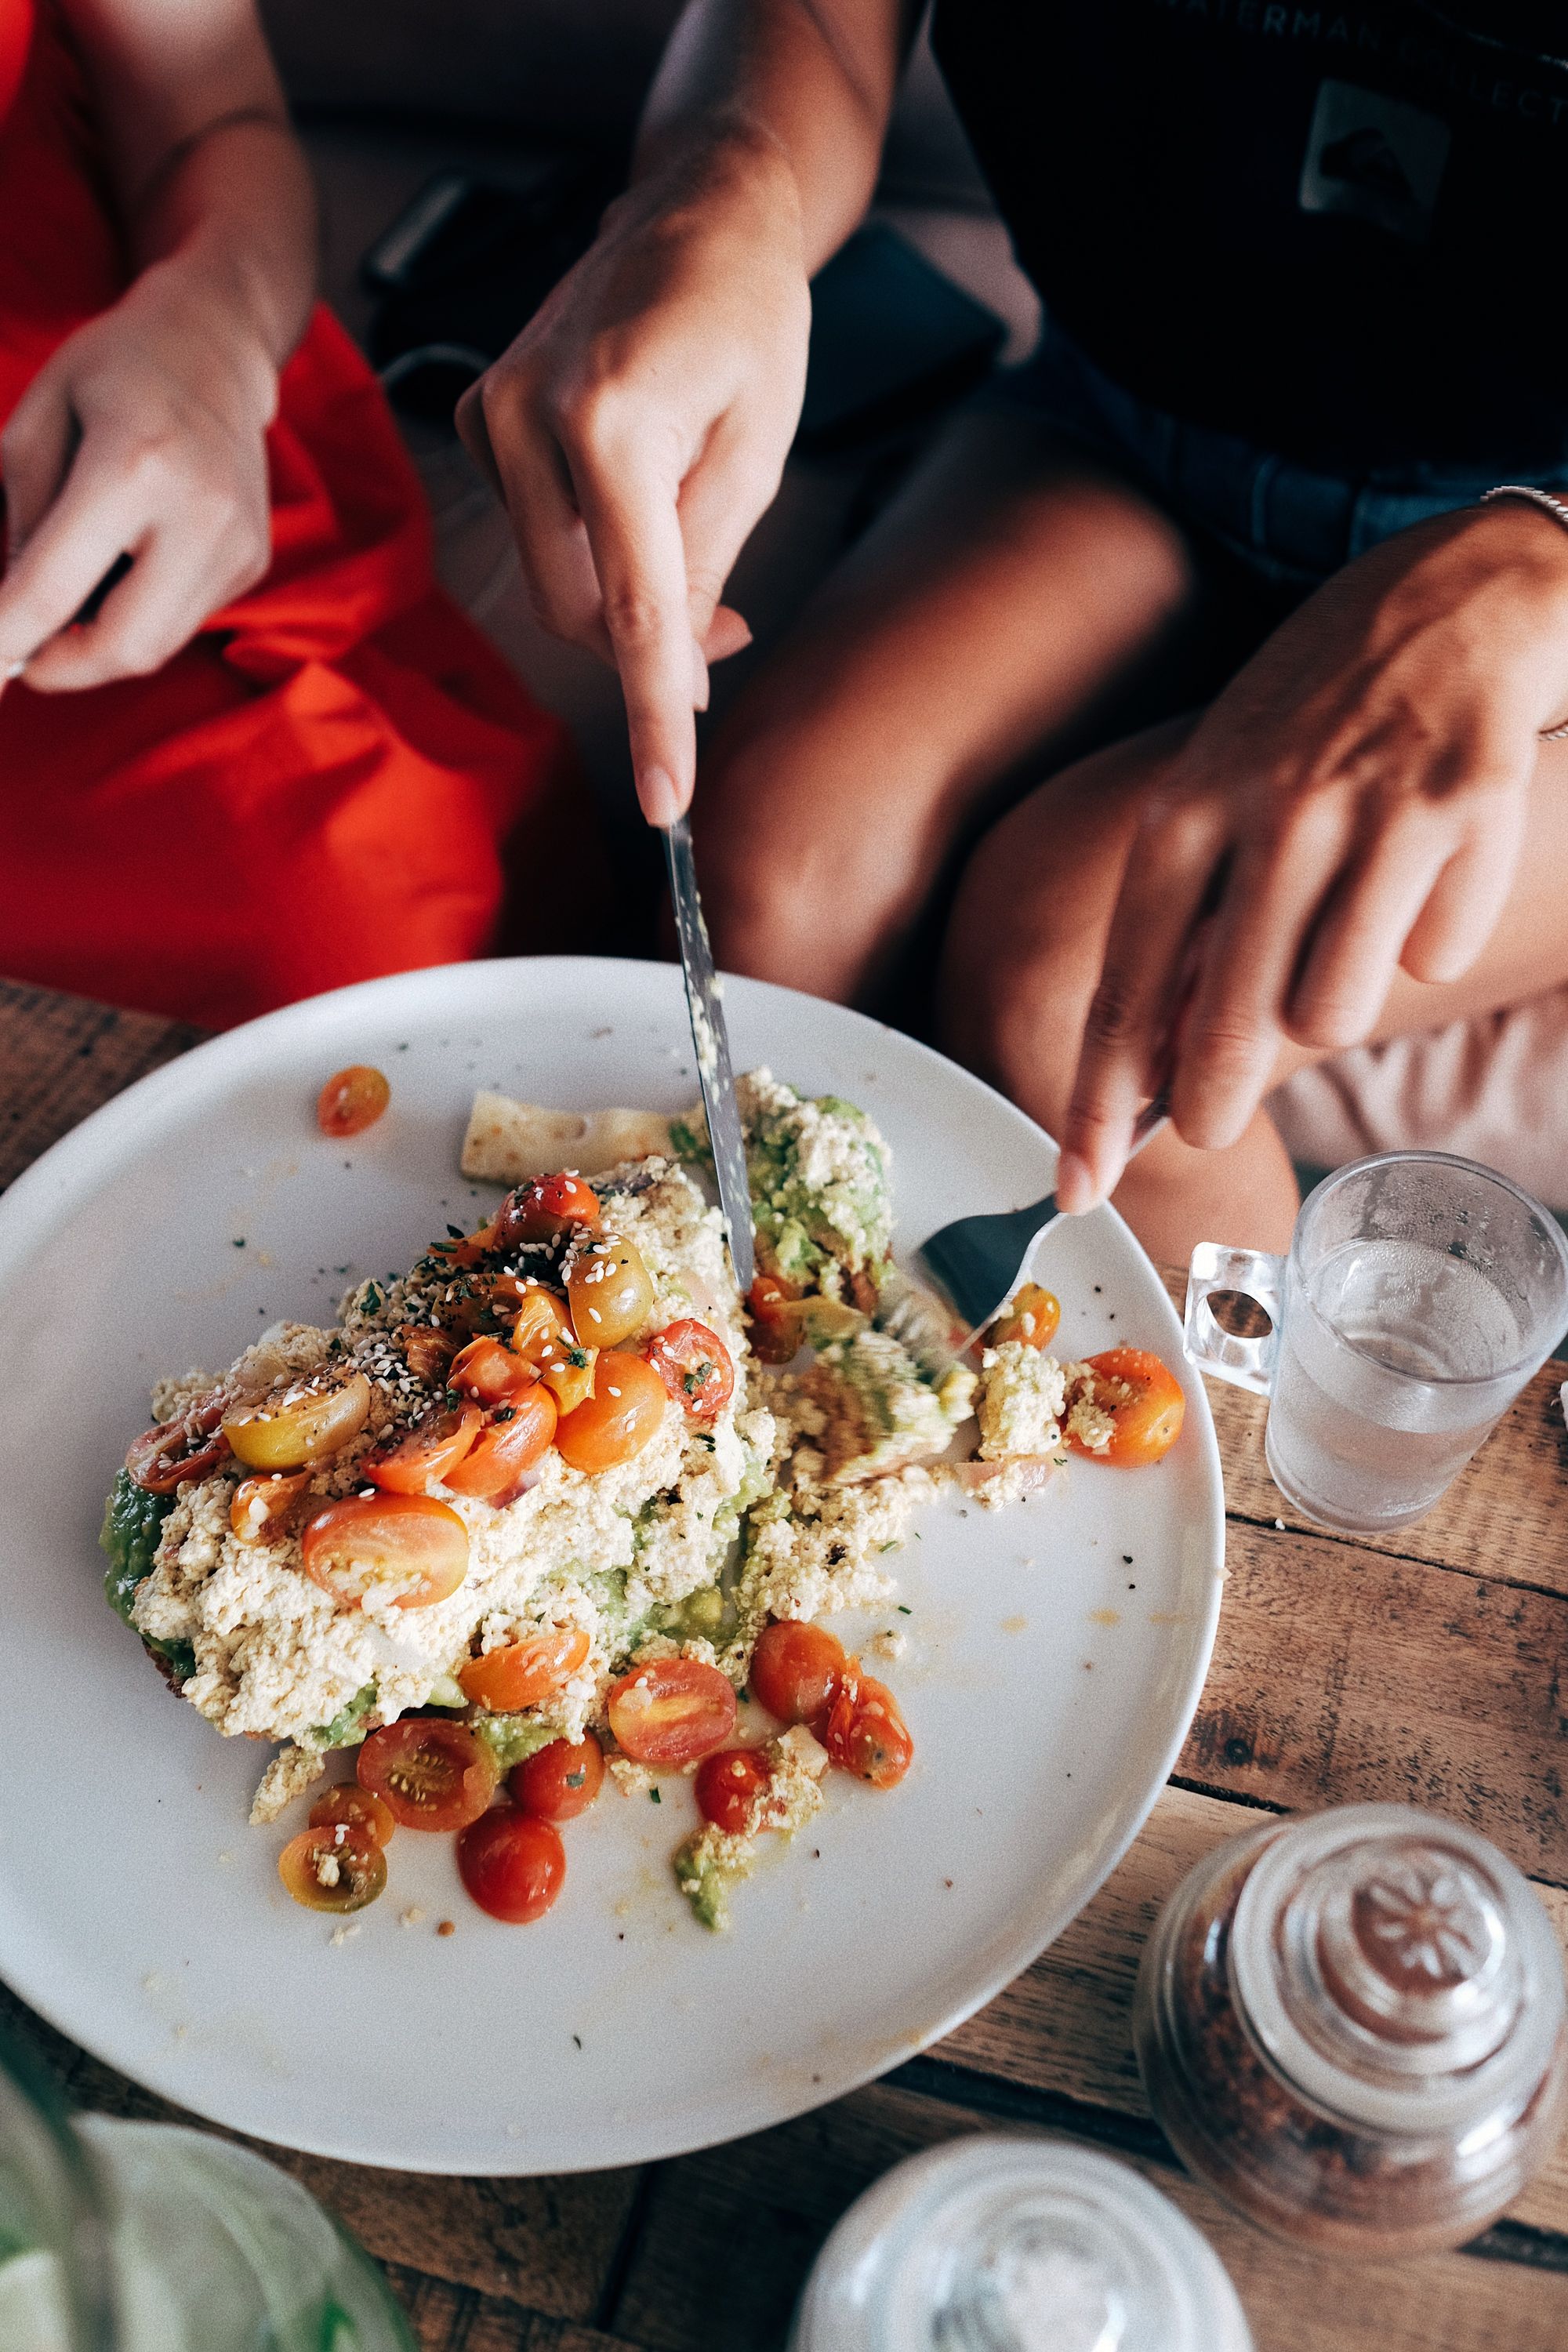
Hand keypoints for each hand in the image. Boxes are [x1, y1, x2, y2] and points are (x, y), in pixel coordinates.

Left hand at [0, 253, 276, 691]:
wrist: (217, 343)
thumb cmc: (115, 369)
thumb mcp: (39, 420)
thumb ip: (20, 518)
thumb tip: (8, 611)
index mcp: (133, 465)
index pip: (53, 590)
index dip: (4, 638)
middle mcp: (198, 513)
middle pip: (124, 646)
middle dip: (61, 667)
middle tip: (22, 651)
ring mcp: (236, 543)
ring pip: (155, 646)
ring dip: (99, 646)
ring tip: (67, 605)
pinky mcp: (251, 561)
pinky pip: (182, 619)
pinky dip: (139, 616)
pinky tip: (126, 567)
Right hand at [457, 131, 810, 825]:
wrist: (696, 210)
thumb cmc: (745, 316)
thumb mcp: (755, 452)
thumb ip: (704, 566)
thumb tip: (676, 671)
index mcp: (608, 419)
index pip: (634, 609)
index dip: (652, 717)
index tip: (665, 802)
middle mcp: (526, 416)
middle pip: (580, 609)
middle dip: (651, 646)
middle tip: (730, 633)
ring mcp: (490, 413)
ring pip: (554, 581)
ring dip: (624, 596)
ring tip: (697, 543)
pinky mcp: (478, 416)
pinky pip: (535, 531)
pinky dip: (591, 547)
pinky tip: (637, 497)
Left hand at [1056, 502, 1567, 1208]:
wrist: (1463, 585)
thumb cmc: (1318, 703)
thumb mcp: (1219, 781)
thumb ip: (1187, 912)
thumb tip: (1156, 1061)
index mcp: (1185, 808)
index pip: (1126, 990)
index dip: (1097, 1105)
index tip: (1074, 1183)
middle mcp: (1273, 814)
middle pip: (1226, 1030)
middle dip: (1211, 1104)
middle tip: (1210, 1124)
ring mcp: (1374, 815)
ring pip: (1335, 1011)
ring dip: (1334, 1002)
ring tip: (1342, 929)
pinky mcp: (1470, 816)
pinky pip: (1435, 957)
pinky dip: (1429, 937)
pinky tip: (1424, 870)